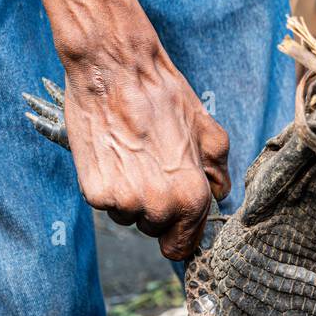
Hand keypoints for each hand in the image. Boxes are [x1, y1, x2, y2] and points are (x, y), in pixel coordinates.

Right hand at [63, 37, 229, 260]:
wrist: (115, 68)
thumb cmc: (162, 95)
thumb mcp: (206, 130)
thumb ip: (218, 170)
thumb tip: (219, 193)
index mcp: (192, 197)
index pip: (183, 247)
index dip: (178, 235)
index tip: (171, 222)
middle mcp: (160, 206)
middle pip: (154, 231)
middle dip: (152, 208)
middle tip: (147, 167)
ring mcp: (125, 202)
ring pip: (127, 217)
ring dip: (127, 196)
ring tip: (129, 156)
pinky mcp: (95, 193)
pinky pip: (103, 204)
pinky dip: (104, 185)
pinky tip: (110, 154)